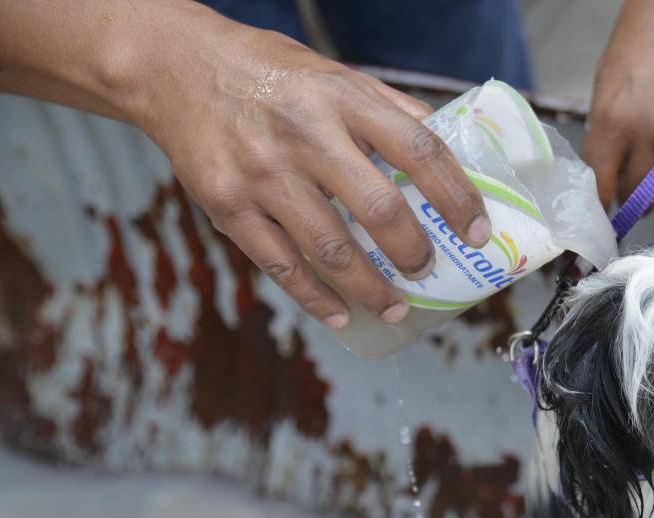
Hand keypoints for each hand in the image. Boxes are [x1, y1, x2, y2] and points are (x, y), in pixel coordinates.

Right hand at [134, 19, 489, 328]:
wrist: (175, 66)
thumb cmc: (269, 73)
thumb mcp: (335, 74)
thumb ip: (389, 111)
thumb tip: (449, 151)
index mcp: (343, 97)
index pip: (419, 151)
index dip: (457, 197)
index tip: (478, 233)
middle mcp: (304, 134)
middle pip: (378, 210)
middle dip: (413, 253)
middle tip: (426, 271)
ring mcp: (262, 173)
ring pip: (331, 249)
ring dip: (371, 289)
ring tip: (395, 306)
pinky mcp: (227, 204)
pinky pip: (280, 265)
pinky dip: (316, 298)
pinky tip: (342, 314)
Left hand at [583, 0, 653, 208]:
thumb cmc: (645, 40)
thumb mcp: (609, 88)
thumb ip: (607, 139)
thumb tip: (609, 186)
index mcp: (618, 122)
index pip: (604, 189)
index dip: (603, 205)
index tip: (604, 214)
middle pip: (642, 198)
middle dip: (638, 192)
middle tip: (640, 175)